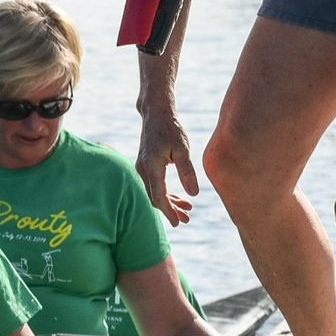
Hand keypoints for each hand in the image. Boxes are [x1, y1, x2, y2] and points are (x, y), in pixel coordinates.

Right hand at [136, 108, 197, 225]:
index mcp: (152, 166)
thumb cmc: (171, 128)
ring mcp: (142, 168)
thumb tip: (194, 194)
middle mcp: (143, 169)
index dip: (168, 211)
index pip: (158, 196)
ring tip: (187, 210)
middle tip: (186, 220)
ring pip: (154, 192)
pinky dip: (165, 193)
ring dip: (169, 203)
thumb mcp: (183, 149)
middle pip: (154, 198)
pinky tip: (178, 197)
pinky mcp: (145, 165)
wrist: (156, 114)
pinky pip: (153, 185)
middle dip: (170, 210)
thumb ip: (187, 172)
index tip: (178, 222)